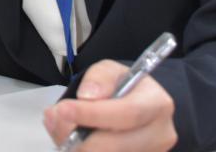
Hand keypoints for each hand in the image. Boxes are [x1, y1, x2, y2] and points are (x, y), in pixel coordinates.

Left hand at [42, 60, 176, 150]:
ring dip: (78, 148)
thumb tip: (87, 96)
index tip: (63, 109)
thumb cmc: (122, 88)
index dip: (93, 114)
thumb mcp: (111, 71)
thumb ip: (98, 78)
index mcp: (158, 104)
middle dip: (81, 138)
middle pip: (118, 145)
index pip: (128, 113)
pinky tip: (72, 141)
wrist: (135, 106)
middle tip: (55, 122)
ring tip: (60, 128)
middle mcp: (160, 134)